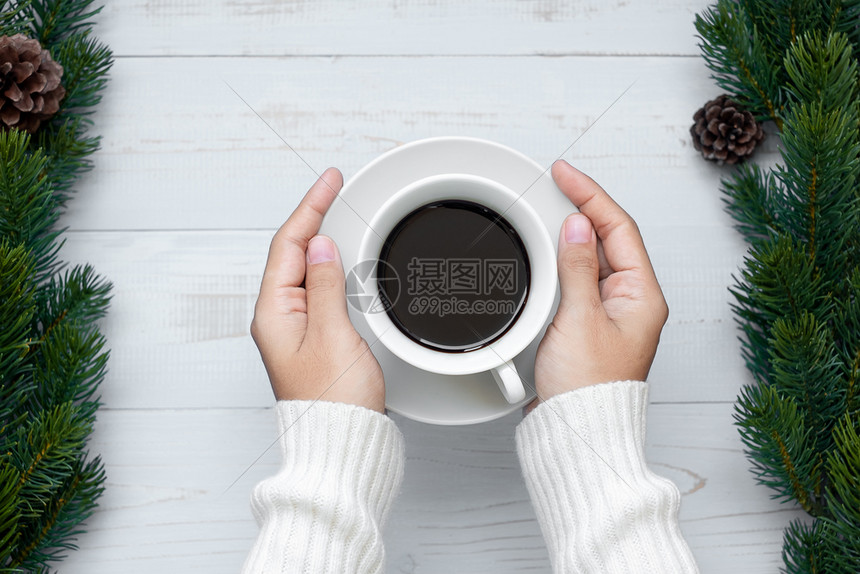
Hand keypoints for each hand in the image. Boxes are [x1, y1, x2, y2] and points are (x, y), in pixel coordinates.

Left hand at [250, 168, 385, 412]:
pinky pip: (316, 289)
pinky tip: (339, 260)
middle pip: (292, 253)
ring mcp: (294, 328)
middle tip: (333, 188)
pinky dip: (329, 267)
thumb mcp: (333, 335)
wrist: (341, 442)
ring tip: (336, 213)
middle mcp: (278, 318)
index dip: (309, 207)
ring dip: (320, 240)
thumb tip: (320, 246)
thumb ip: (324, 286)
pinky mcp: (311, 338)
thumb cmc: (333, 402)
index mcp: (274, 313)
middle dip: (313, 217)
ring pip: (304, 270)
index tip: (328, 181)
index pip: (289, 245)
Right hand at [529, 160, 668, 410]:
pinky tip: (549, 254)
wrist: (577, 431)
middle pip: (609, 238)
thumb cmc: (588, 389)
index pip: (619, 228)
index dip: (592, 195)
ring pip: (593, 258)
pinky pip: (579, 279)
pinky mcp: (589, 324)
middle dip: (583, 208)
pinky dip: (563, 261)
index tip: (566, 174)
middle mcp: (631, 301)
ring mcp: (610, 312)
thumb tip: (579, 227)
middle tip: (556, 184)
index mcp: (642, 295)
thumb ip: (578, 268)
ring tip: (550, 212)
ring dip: (572, 234)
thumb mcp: (581, 319)